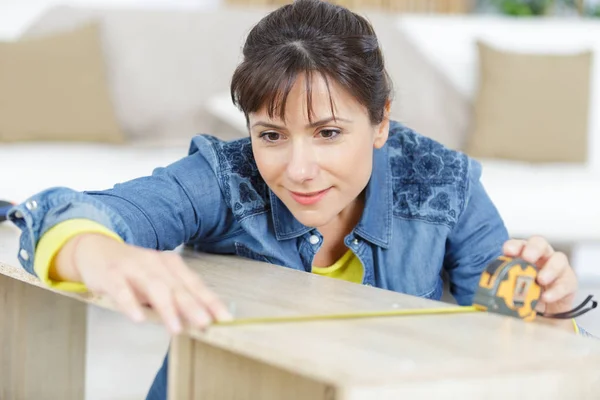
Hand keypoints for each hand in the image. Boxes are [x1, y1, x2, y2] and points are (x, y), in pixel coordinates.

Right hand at [53, 233, 231, 333]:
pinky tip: (138, 318)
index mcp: (171, 264)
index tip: (224, 318)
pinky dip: (130, 304)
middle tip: (206, 323)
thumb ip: (176, 297)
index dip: (210, 301)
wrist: (95, 249)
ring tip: (177, 328)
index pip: (194, 284)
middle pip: (178, 287)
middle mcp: (155, 263)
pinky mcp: (112, 274)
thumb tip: (201, 320)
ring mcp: (133, 267)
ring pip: (154, 287)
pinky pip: (121, 290)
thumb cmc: (133, 270)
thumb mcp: (158, 280)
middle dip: (193, 306)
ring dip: (167, 309)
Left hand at [503, 236, 577, 323]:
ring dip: (550, 268)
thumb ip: (504, 284)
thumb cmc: (526, 293)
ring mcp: (557, 267)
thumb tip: (488, 290)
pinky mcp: (569, 282)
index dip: (513, 245)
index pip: (519, 244)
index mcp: (524, 255)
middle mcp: (541, 256)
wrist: (544, 311)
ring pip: (559, 258)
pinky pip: (566, 283)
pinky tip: (547, 297)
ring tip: (540, 280)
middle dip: (533, 248)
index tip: (507, 251)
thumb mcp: (513, 287)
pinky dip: (556, 290)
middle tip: (527, 258)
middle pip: (540, 243)